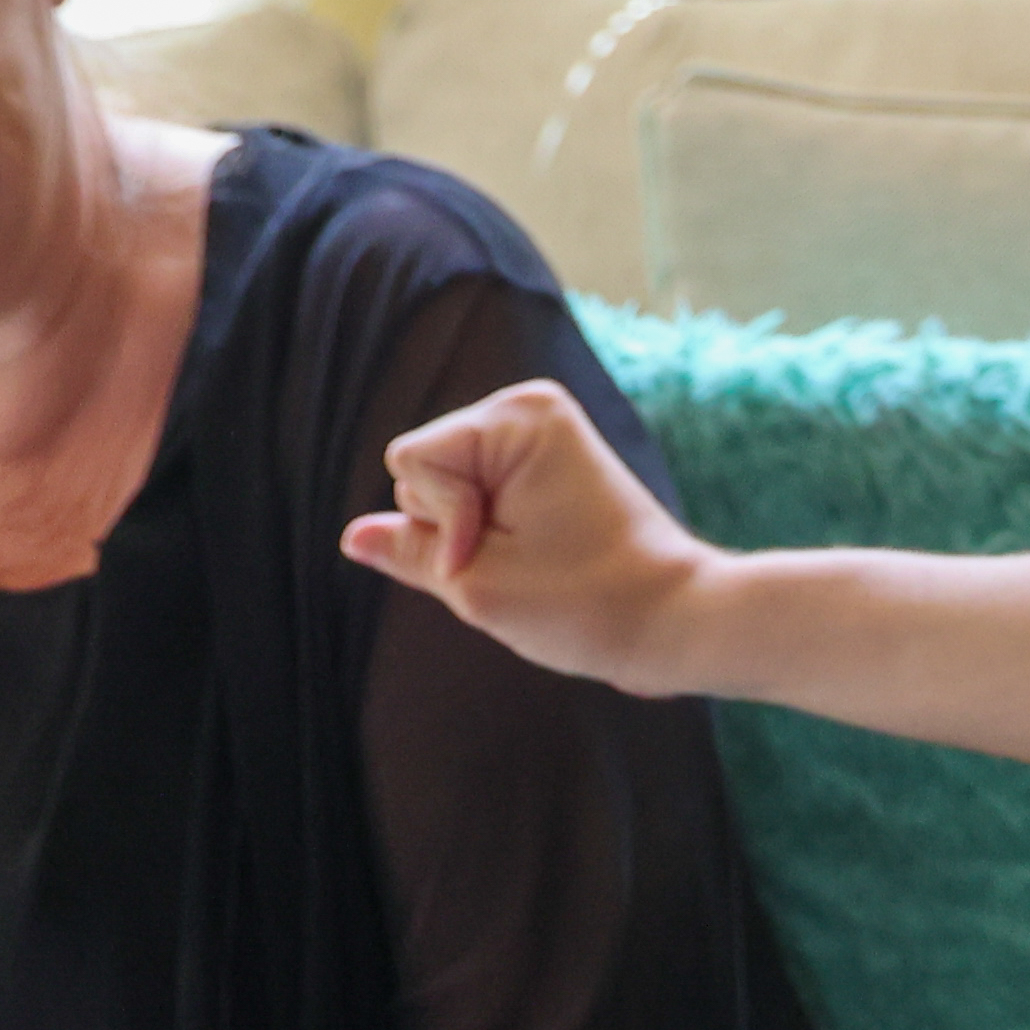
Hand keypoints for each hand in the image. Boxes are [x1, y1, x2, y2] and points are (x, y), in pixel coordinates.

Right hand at [341, 379, 710, 690]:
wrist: (675, 619)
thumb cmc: (588, 604)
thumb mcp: (479, 586)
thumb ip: (409, 553)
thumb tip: (354, 536)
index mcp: (518, 416)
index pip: (410, 463)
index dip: (438, 521)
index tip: (494, 557)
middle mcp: (528, 409)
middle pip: (424, 471)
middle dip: (455, 527)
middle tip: (524, 563)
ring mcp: (538, 438)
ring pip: (446, 491)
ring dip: (473, 537)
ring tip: (536, 562)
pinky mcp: (545, 468)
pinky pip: (476, 500)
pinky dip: (491, 536)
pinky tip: (536, 557)